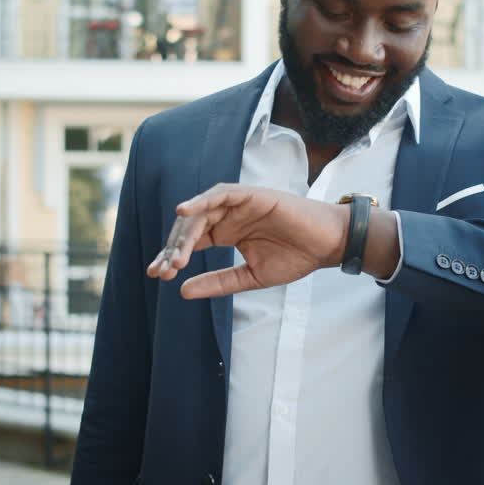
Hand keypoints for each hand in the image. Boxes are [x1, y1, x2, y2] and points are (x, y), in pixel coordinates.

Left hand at [147, 184, 348, 298]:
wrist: (326, 246)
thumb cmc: (295, 258)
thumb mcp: (250, 277)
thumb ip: (217, 281)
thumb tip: (181, 290)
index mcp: (226, 233)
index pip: (191, 242)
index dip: (172, 256)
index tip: (156, 275)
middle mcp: (227, 216)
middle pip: (190, 228)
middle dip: (173, 248)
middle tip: (163, 270)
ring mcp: (238, 204)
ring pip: (200, 212)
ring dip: (185, 232)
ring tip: (175, 255)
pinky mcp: (250, 194)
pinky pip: (220, 194)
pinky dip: (201, 200)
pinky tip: (184, 212)